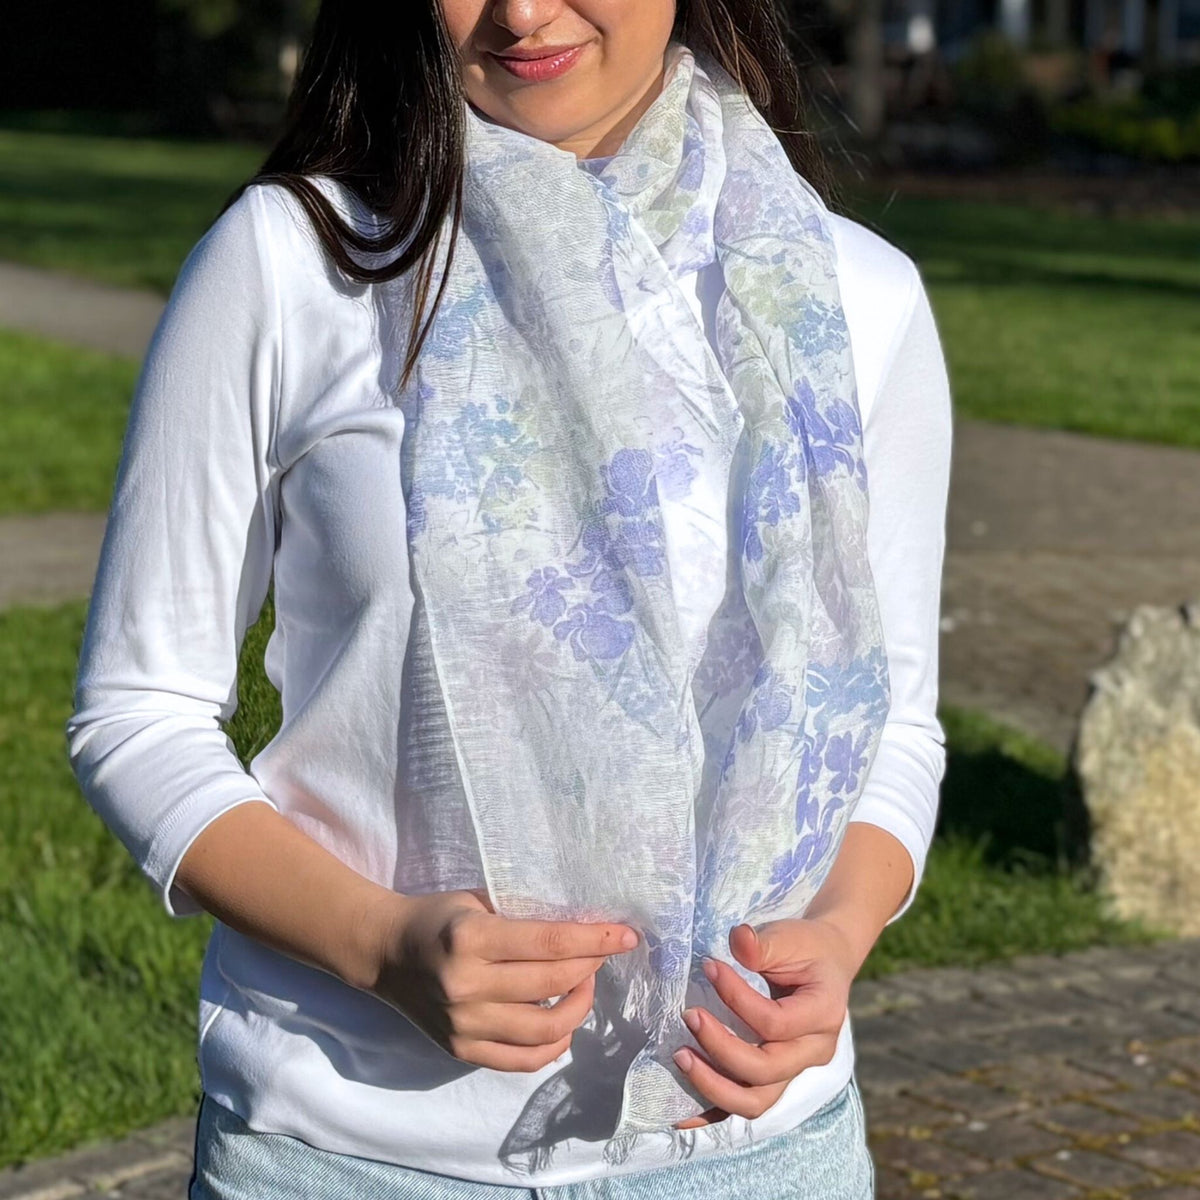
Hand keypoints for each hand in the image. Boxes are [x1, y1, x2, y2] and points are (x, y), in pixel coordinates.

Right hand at [371, 888, 639, 1072]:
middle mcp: (467, 985)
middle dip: (591, 967)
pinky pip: (522, 1060)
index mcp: (471, 939)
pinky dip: (554, 1044)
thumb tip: (584, 928)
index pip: (549, 944)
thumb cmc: (437, 918)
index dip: (595, 940)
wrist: (384, 953)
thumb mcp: (477, 901)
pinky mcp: (461, 1051)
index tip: (627, 936)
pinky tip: (565, 1023)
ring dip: (578, 1007)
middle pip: (552, 983)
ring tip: (583, 986)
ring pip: (545, 1029)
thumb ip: (522, 916)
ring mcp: (464, 1024)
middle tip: (603, 954)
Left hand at [672, 916, 858, 1127]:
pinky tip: (680, 1114)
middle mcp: (813, 1052)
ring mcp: (795, 1072)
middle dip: (720, 1047)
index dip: (737, 998)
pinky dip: (713, 1113)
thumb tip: (738, 940)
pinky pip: (744, 1108)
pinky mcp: (776, 1080)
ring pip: (756, 1102)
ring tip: (680, 1056)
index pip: (775, 1023)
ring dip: (713, 1085)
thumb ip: (764, 943)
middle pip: (765, 1070)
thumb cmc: (805, 948)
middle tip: (688, 1015)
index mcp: (823, 1015)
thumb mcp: (790, 937)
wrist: (825, 964)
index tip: (709, 966)